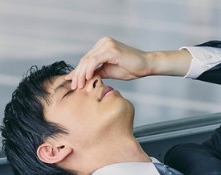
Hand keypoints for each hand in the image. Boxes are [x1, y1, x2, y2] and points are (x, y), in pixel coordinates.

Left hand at [67, 37, 190, 89]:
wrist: (147, 65)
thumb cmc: (132, 68)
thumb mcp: (110, 71)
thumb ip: (98, 72)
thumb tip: (85, 79)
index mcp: (102, 46)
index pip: (86, 59)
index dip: (78, 72)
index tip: (72, 82)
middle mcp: (103, 42)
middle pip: (85, 59)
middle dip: (77, 74)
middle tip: (73, 86)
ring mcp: (107, 44)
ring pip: (88, 60)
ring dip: (81, 74)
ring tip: (78, 85)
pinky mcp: (111, 49)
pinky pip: (95, 60)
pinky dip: (89, 70)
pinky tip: (86, 78)